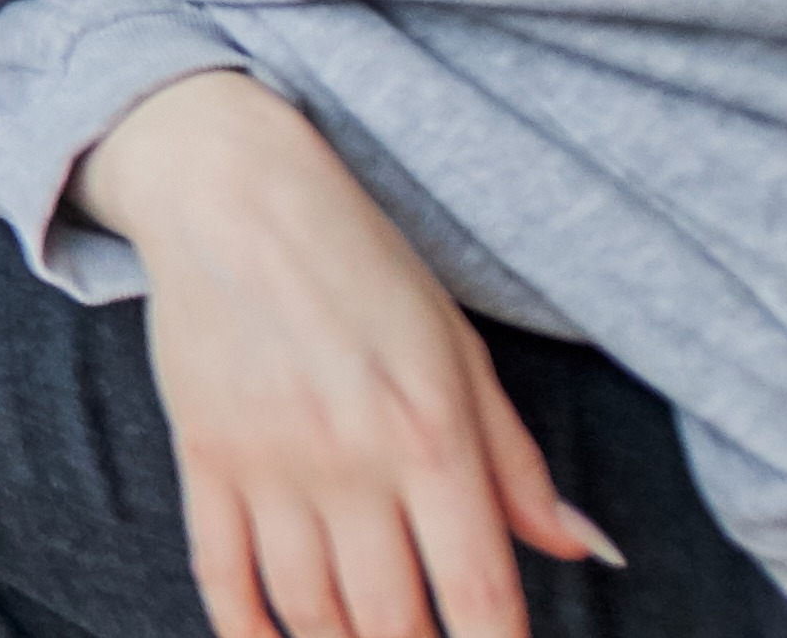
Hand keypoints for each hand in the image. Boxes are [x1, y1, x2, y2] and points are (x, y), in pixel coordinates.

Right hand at [76, 72, 616, 637]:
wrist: (230, 192)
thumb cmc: (360, 264)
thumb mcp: (459, 352)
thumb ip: (517, 463)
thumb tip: (583, 550)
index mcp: (431, 433)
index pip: (477, 588)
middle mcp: (350, 458)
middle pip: (389, 616)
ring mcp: (268, 460)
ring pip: (308, 605)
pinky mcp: (203, 452)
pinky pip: (219, 568)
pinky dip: (244, 627)